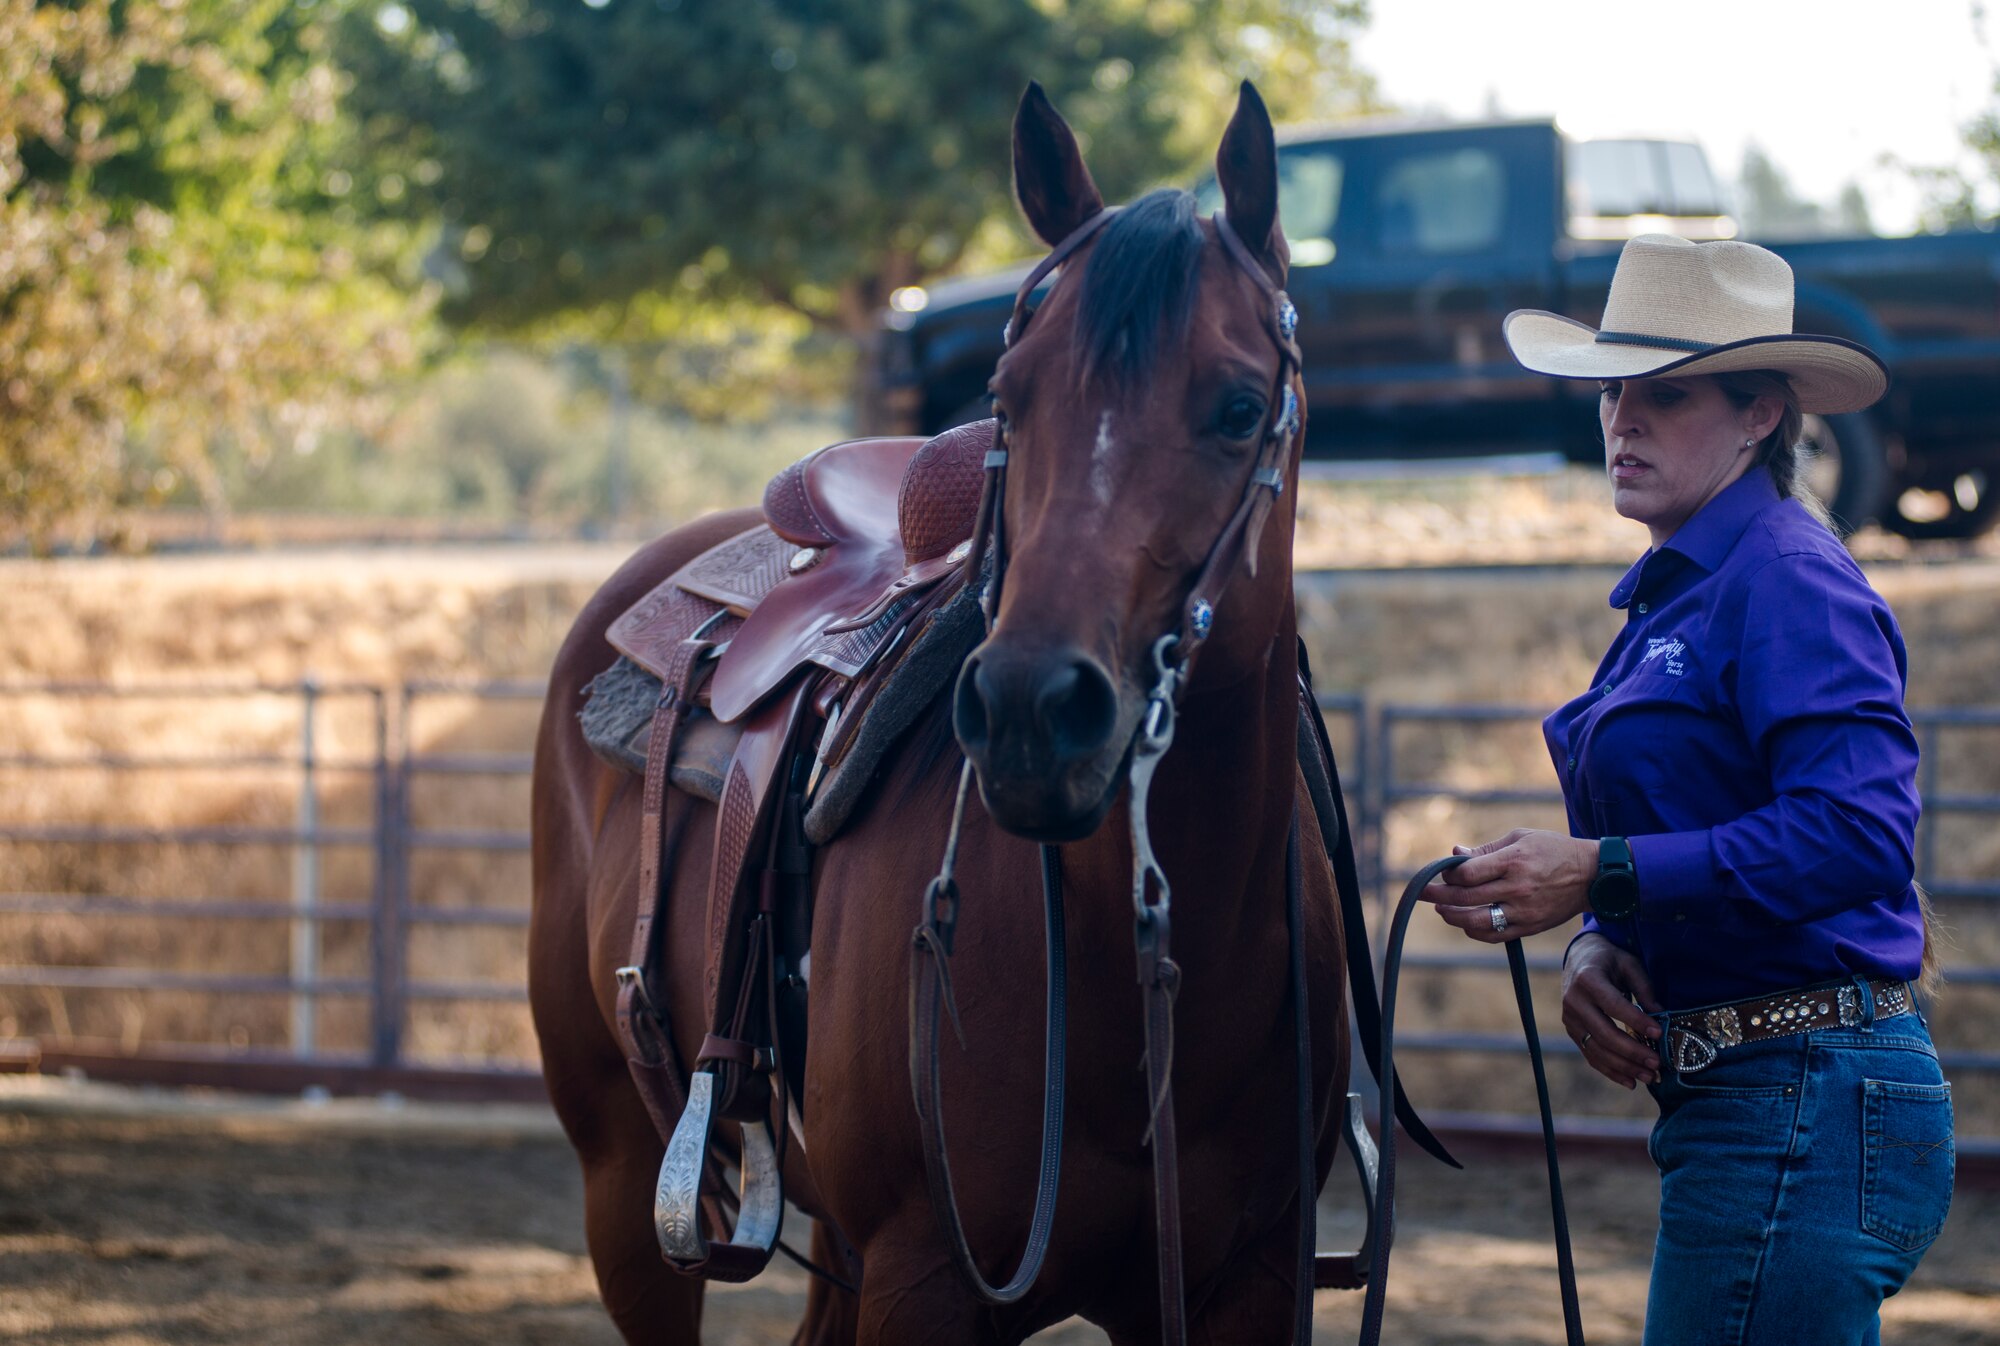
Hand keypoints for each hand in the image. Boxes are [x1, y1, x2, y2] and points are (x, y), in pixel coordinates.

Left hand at [1425, 828, 1595, 941]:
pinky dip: (1474, 931)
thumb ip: (1485, 850)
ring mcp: (1524, 911)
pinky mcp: (1530, 927)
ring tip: (1442, 909)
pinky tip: (1465, 922)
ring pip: (1477, 922)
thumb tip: (1455, 853)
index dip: (1448, 874)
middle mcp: (1517, 888)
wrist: (1592, 876)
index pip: (1467, 874)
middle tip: (1422, 893)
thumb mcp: (1520, 838)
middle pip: (1466, 899)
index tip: (1443, 872)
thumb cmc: (1553, 850)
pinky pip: (1495, 935)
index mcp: (1514, 861)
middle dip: (1438, 896)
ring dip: (1452, 917)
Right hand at [1562, 933, 1662, 1088]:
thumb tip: (1662, 1017)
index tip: (1659, 1033)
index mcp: (1587, 979)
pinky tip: (1631, 1082)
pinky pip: (1591, 1056)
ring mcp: (1570, 1019)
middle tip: (1657, 1063)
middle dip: (1632, 1052)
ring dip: (1624, 1067)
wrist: (1579, 959)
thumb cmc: (1610, 960)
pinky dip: (1611, 1071)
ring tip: (1650, 1077)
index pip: (1613, 1005)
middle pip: (1604, 1033)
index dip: (1636, 1021)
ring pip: (1597, 1050)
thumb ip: (1645, 989)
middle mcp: (1574, 1001)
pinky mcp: (1573, 1032)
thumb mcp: (1630, 965)